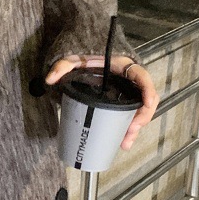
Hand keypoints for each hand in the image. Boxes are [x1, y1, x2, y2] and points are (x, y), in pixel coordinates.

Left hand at [44, 54, 159, 150]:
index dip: (148, 89)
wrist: (85, 57)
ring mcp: (127, 91)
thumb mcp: (74, 59)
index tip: (148, 103)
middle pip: (145, 98)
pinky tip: (121, 141)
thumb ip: (63, 65)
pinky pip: (130, 114)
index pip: (142, 76)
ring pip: (139, 110)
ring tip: (125, 143)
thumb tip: (49, 79)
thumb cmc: (84, 56)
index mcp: (123, 66)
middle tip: (130, 131)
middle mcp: (130, 80)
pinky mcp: (122, 101)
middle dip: (141, 117)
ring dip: (135, 127)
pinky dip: (128, 128)